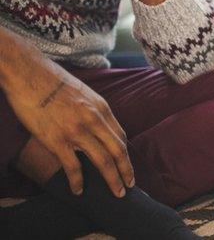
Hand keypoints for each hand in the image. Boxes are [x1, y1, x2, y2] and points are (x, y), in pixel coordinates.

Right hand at [2, 45, 132, 196]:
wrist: (30, 75)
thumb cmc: (54, 82)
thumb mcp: (84, 93)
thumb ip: (93, 111)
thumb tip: (98, 126)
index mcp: (102, 108)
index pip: (121, 137)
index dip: (126, 155)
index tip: (128, 167)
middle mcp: (95, 120)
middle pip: (118, 152)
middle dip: (126, 172)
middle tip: (129, 186)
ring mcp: (77, 131)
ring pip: (103, 161)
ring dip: (111, 180)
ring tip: (116, 193)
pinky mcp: (57, 140)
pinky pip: (73, 166)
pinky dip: (78, 181)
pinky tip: (79, 190)